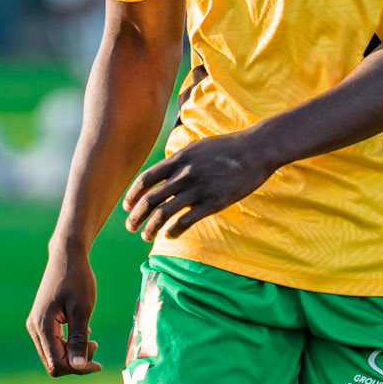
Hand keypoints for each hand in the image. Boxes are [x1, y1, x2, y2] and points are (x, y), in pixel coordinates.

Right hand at [26, 245, 100, 375]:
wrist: (67, 256)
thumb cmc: (77, 279)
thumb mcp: (82, 310)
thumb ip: (78, 339)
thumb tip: (78, 367)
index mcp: (42, 326)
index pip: (56, 363)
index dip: (78, 369)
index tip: (98, 364)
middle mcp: (35, 328)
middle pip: (53, 363)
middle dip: (75, 362)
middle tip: (95, 345)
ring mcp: (36, 325)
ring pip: (53, 355)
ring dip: (73, 354)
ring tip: (91, 340)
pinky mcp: (41, 321)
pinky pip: (53, 344)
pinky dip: (69, 345)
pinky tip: (83, 332)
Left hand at [122, 130, 273, 242]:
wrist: (256, 150)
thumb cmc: (228, 148)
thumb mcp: (197, 147)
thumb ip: (180, 161)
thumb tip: (165, 172)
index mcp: (178, 160)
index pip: (146, 179)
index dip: (132, 195)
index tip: (126, 206)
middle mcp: (184, 175)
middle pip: (150, 199)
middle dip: (136, 216)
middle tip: (130, 227)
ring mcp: (198, 189)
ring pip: (164, 213)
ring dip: (151, 228)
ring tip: (146, 235)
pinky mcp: (213, 202)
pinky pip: (186, 221)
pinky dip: (173, 231)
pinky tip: (169, 236)